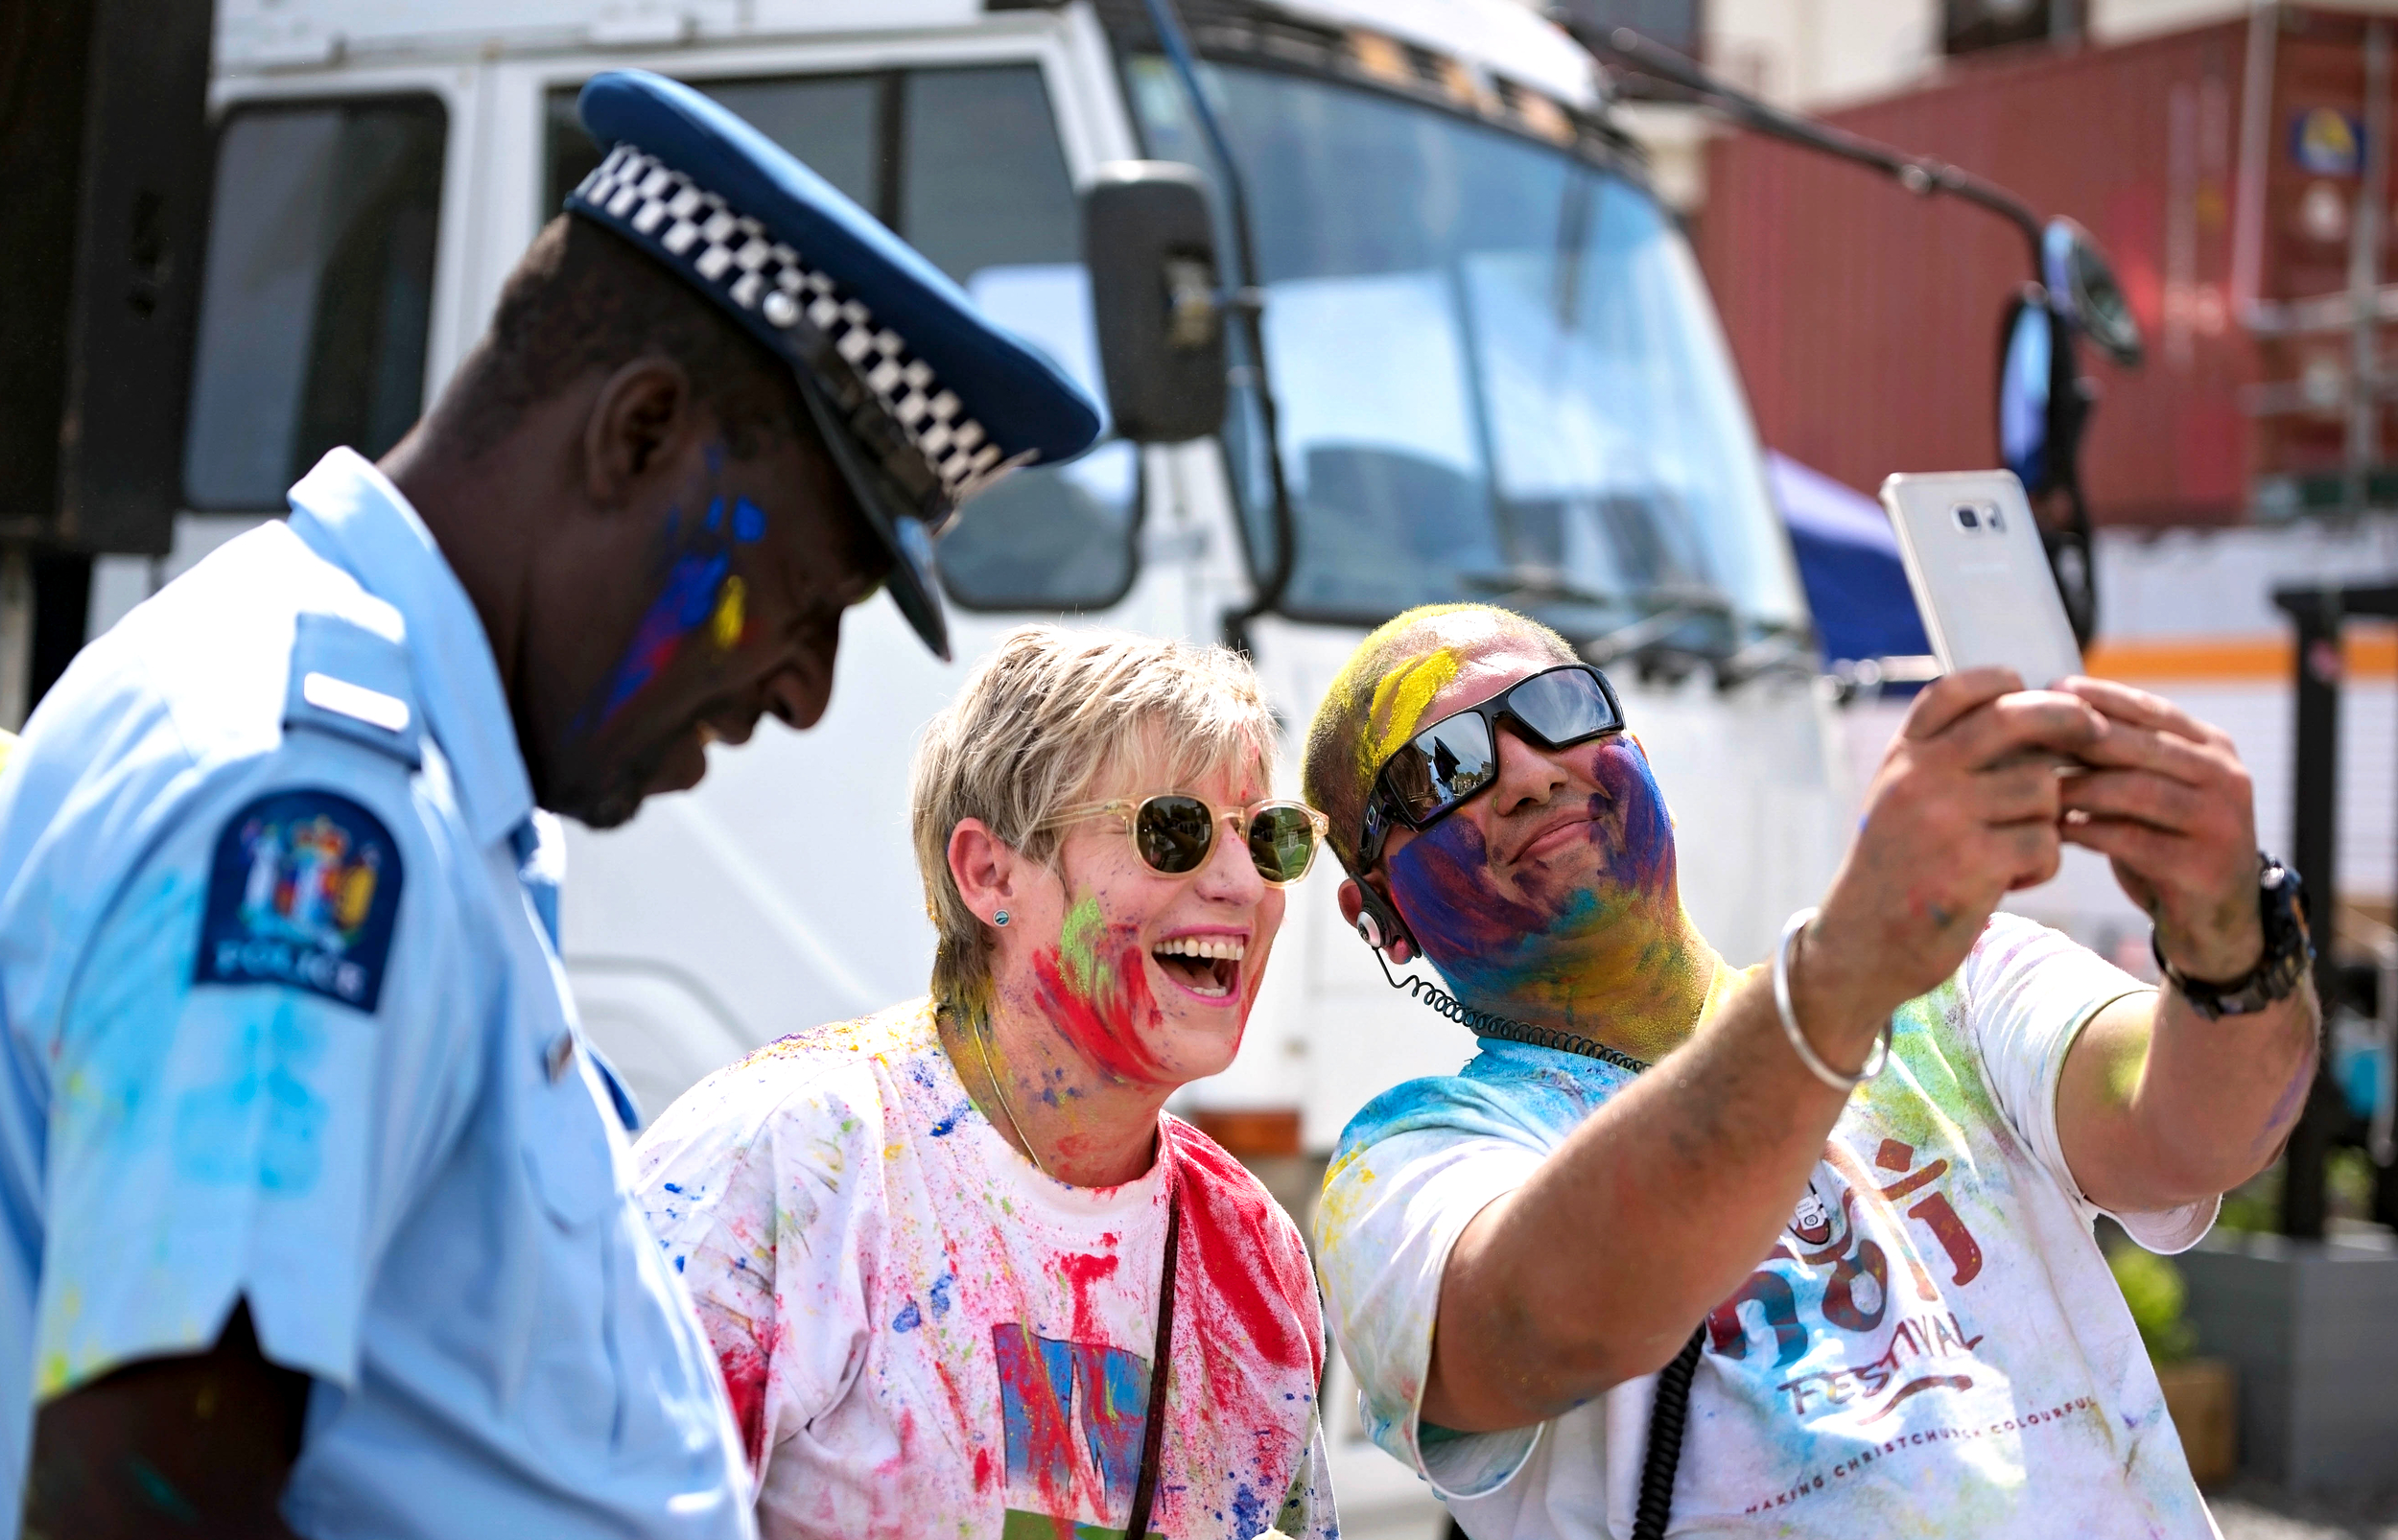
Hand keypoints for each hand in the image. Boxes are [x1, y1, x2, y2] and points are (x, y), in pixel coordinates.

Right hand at [1804, 670, 2105, 1027]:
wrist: (1859, 945)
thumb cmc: (1892, 871)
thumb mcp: (1897, 800)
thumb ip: (1943, 760)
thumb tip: (2030, 719)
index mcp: (1902, 758)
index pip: (1956, 690)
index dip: (2001, 682)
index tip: (2029, 690)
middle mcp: (1919, 777)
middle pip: (2013, 718)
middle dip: (2067, 719)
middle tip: (2095, 730)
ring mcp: (1946, 818)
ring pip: (2042, 788)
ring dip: (2047, 819)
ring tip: (2016, 848)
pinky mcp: (1974, 864)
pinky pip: (2045, 843)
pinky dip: (2041, 864)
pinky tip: (2010, 881)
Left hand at [2056, 677, 2262, 981]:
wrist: (2215, 921)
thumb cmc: (2164, 844)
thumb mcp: (2149, 792)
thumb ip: (2118, 757)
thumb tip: (2045, 708)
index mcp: (2212, 749)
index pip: (2150, 710)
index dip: (2097, 697)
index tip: (2046, 690)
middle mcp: (2225, 778)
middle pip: (2140, 745)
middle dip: (2078, 738)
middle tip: (2023, 737)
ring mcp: (2220, 822)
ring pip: (2134, 790)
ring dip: (2075, 787)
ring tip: (2028, 787)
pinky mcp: (2203, 866)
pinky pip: (2131, 839)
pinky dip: (2085, 831)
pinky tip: (2050, 830)